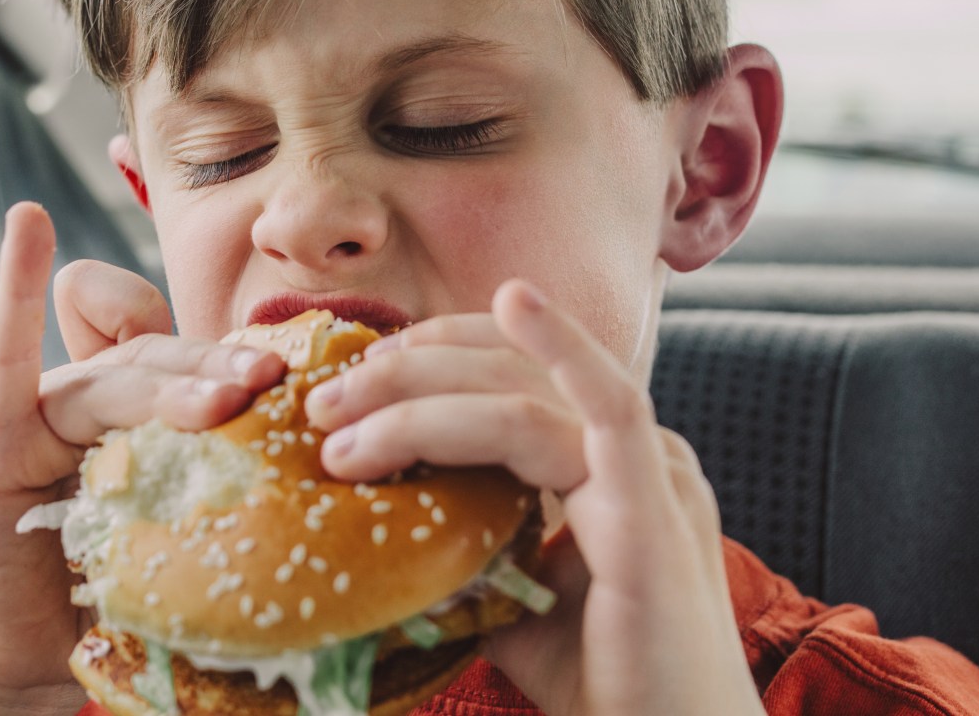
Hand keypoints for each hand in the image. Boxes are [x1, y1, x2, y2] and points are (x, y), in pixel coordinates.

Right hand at [0, 204, 283, 715]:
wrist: (28, 660)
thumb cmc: (117, 604)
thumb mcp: (187, 544)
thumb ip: (230, 497)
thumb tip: (327, 486)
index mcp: (145, 421)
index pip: (193, 355)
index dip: (237, 350)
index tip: (290, 368)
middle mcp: (94, 403)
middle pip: (163, 361)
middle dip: (218, 367)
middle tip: (274, 379)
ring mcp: (39, 414)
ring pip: (115, 377)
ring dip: (170, 382)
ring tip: (224, 401)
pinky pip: (8, 359)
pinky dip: (17, 290)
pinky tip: (30, 223)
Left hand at [308, 281, 763, 715]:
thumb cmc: (607, 686)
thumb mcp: (513, 604)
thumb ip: (464, 554)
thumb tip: (375, 535)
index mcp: (607, 466)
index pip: (515, 377)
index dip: (435, 359)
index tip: (355, 379)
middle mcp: (633, 455)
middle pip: (508, 374)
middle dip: (407, 373)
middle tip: (325, 403)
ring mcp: (650, 473)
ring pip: (525, 398)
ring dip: (423, 398)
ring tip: (341, 426)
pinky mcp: (654, 508)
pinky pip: (608, 409)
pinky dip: (562, 349)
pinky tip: (513, 302)